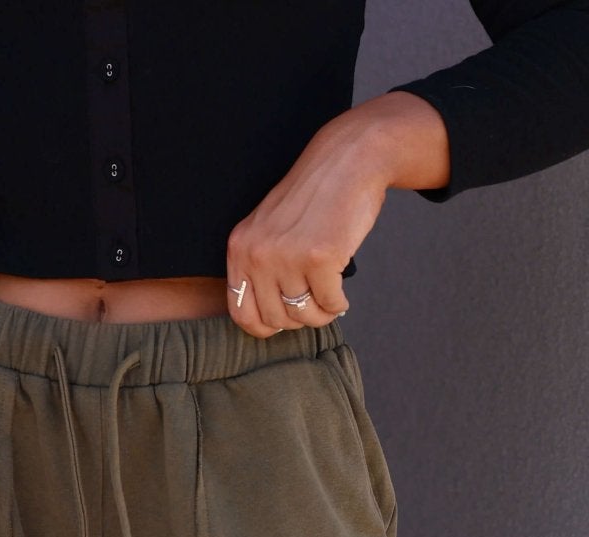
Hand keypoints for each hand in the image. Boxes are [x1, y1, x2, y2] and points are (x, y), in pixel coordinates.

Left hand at [225, 91, 450, 336]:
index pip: (241, 312)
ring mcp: (288, 255)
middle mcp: (258, 253)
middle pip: (275, 319)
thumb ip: (260, 267)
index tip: (285, 317)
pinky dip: (339, 304)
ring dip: (321, 314)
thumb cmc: (313, 198)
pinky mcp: (320, 257)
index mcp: (240, 247)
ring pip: (303, 315)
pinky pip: (329, 303)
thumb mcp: (269, 229)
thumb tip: (267, 321)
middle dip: (299, 319)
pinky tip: (341, 292)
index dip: (265, 325)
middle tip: (314, 304)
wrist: (348, 160)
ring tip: (329, 298)